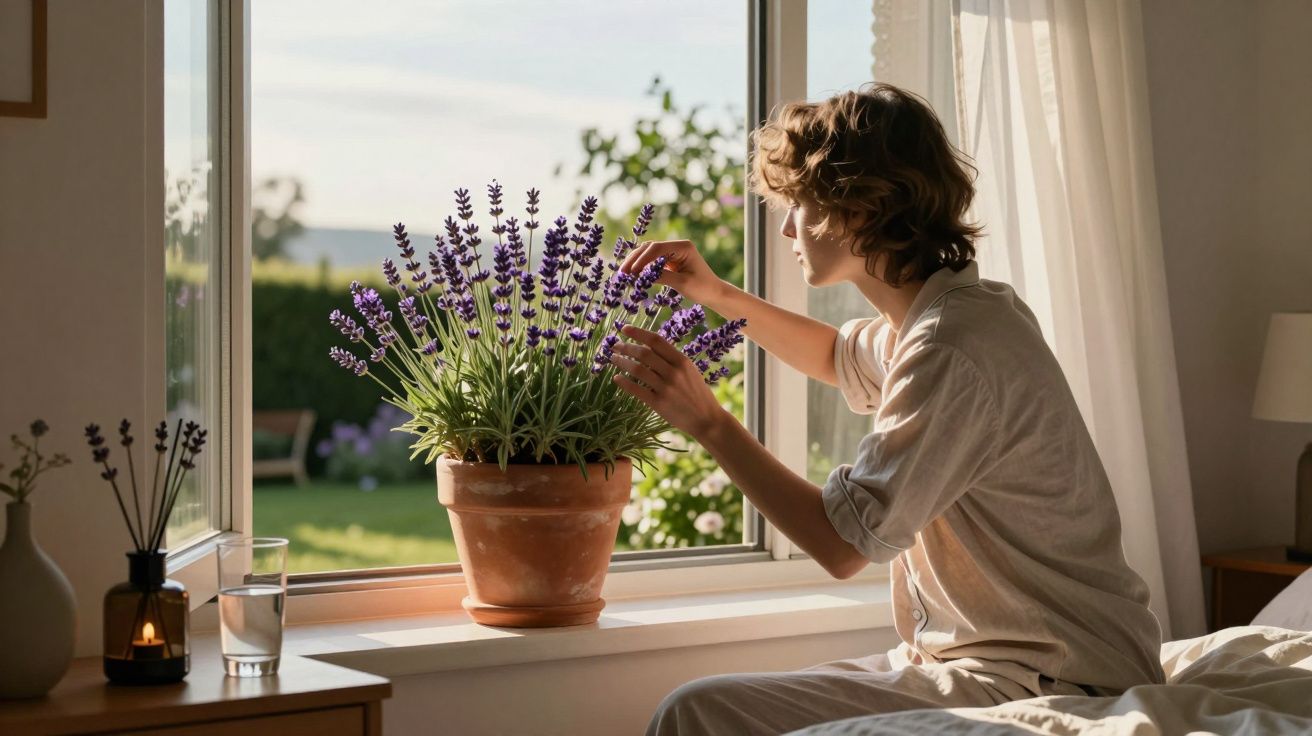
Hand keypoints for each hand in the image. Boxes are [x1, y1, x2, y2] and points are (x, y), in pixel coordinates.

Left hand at [610, 325, 728, 438]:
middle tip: (615, 346)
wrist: (706, 419)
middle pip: (644, 353)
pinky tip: (617, 378)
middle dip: (626, 347)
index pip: (656, 341)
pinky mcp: (659, 404)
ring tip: (614, 359)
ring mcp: (666, 388)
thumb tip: (648, 346)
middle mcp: (674, 372)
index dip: (638, 333)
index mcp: (682, 361)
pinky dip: (624, 382)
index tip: (624, 328)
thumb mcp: (689, 371)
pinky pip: (636, 390)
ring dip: (622, 362)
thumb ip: (671, 359)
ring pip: (638, 370)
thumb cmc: (697, 393)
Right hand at [619, 239, 724, 305]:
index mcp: (683, 246)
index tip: (632, 271)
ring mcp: (672, 252)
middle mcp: (677, 246)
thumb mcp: (682, 283)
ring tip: (624, 275)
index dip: (642, 259)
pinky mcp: (669, 260)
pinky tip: (632, 275)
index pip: (657, 248)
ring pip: (648, 253)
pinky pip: (651, 261)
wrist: (714, 293)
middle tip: (622, 273)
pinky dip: (642, 268)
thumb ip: (662, 277)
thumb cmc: (703, 288)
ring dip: (636, 263)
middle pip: (650, 248)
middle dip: (635, 259)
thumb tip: (640, 276)